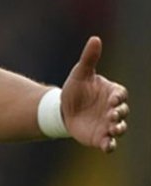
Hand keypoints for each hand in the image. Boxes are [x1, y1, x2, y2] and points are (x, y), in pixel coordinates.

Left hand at [61, 36, 129, 152]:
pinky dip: (110, 145)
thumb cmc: (76, 89)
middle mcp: (113, 109)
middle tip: (112, 115)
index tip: (113, 99)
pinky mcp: (100, 137)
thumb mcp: (80, 73)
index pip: (121, 94)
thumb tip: (95, 38)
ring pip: (119, 128)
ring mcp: (108, 124)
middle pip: (122, 111)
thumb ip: (89, 58)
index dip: (118, 97)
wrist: (63, 109)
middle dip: (119, 113)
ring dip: (118, 129)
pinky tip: (107, 146)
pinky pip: (109, 143)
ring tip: (114, 129)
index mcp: (112, 93)